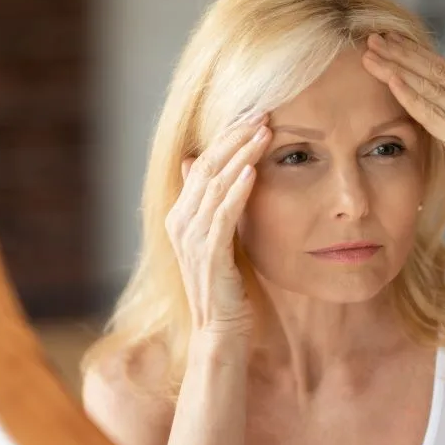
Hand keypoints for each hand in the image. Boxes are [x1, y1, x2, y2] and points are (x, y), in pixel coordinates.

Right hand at [165, 115, 271, 339]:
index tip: (254, 113)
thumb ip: (211, 203)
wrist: (220, 332)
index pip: (203, 163)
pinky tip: (253, 171)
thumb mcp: (219, 237)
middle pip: (206, 167)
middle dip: (234, 137)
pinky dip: (237, 191)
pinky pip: (222, 216)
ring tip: (263, 132)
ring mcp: (192, 240)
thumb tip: (197, 163)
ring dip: (240, 156)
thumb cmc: (226, 285)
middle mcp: (181, 223)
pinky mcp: (209, 257)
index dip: (227, 136)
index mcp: (182, 215)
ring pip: (214, 186)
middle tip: (262, 112)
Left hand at [362, 33, 444, 234]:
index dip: (416, 54)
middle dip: (403, 52)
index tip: (390, 42)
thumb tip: (427, 114)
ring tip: (371, 53)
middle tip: (373, 37)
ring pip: (431, 87)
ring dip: (398, 67)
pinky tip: (390, 80)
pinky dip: (409, 95)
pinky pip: (433, 113)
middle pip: (438, 71)